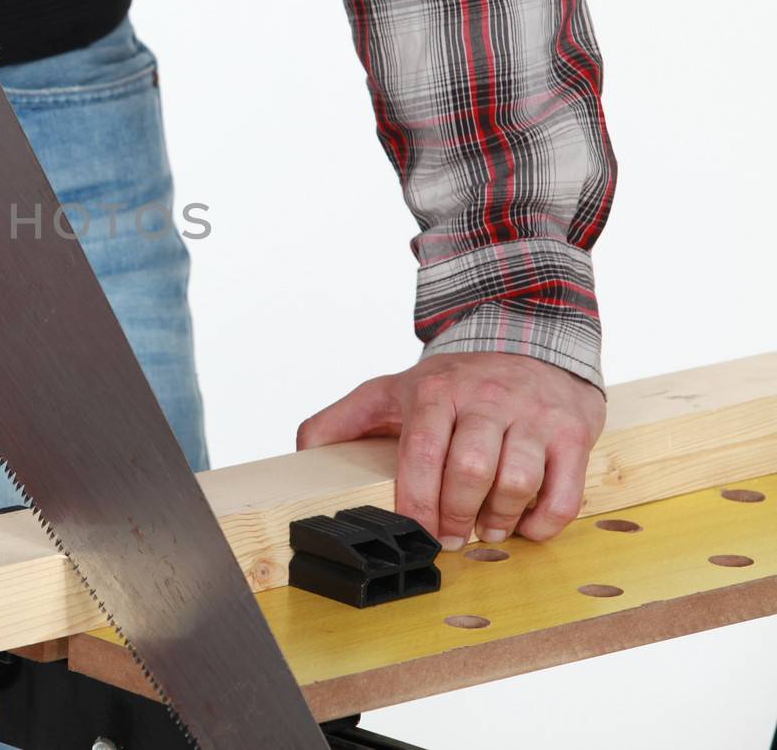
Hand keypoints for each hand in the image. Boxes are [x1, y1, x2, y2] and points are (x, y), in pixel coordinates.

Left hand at [296, 352, 604, 548]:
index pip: (421, 453)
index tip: (413, 533)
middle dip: (454, 514)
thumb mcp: (390, 390)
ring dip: (498, 519)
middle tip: (446, 537)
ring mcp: (533, 414)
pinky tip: (525, 525)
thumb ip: (341, 420)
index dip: (416, 503)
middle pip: (470, 469)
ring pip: (517, 480)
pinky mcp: (573, 431)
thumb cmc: (453, 381)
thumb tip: (303, 454)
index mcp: (435, 391)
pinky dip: (544, 521)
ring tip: (485, 530)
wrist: (528, 338)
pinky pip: (564, 491)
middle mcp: (486, 398)